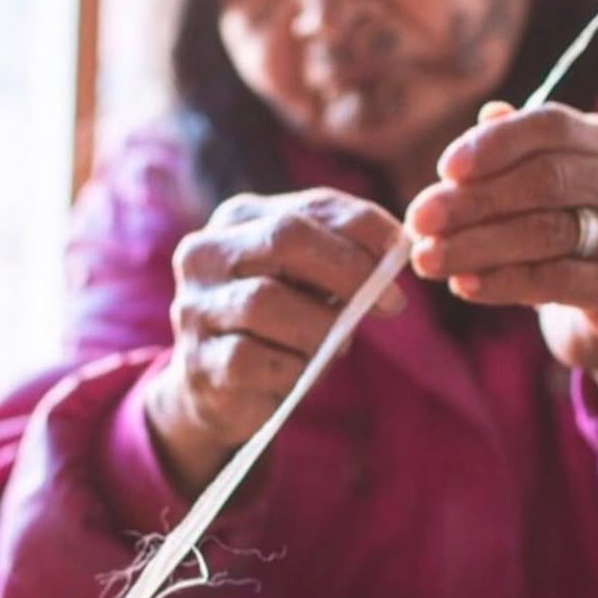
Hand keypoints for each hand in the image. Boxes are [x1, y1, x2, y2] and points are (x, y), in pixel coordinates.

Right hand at [147, 188, 404, 494]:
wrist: (216, 391)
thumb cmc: (278, 326)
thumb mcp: (309, 283)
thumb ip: (342, 259)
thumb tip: (396, 252)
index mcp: (238, 219)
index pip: (310, 206)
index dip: (365, 225)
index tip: (404, 252)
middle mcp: (204, 252)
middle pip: (284, 238)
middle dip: (348, 268)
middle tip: (391, 302)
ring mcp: (194, 306)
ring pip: (267, 301)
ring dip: (319, 327)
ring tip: (336, 345)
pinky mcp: (198, 361)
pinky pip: (253, 357)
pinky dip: (291, 367)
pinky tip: (299, 373)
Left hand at [406, 102, 597, 427]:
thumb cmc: (562, 233)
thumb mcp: (537, 189)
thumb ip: (513, 154)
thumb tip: (487, 112)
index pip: (551, 125)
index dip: (495, 144)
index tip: (444, 169)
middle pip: (546, 181)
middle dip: (473, 201)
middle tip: (419, 220)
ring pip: (547, 233)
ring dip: (476, 245)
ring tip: (427, 258)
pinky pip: (556, 281)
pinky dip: (502, 282)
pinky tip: (463, 285)